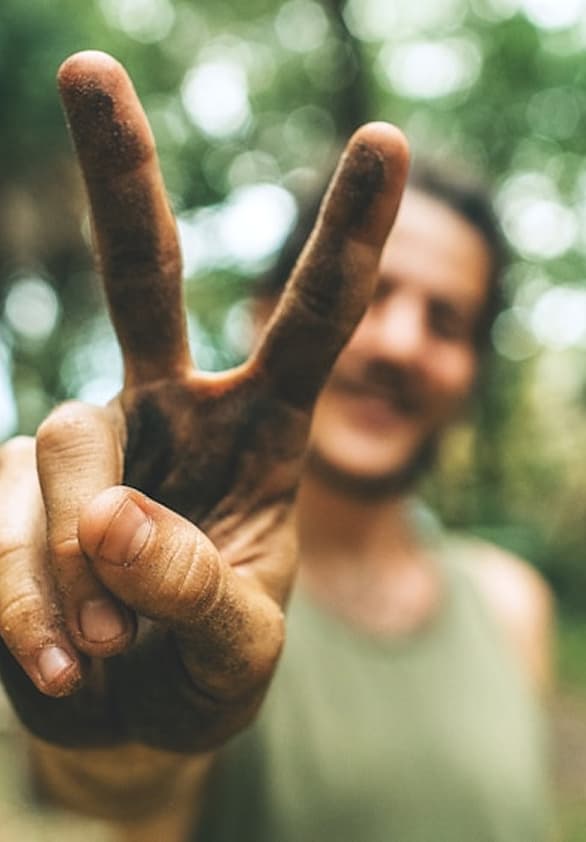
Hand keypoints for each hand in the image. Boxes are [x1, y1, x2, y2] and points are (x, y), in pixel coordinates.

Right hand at [0, 51, 407, 752]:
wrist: (132, 718)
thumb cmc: (208, 671)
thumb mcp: (240, 648)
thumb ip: (197, 590)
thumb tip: (110, 518)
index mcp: (258, 431)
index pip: (310, 322)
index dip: (346, 238)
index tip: (383, 140)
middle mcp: (167, 412)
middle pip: (141, 275)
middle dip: (122, 176)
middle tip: (88, 68)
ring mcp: (85, 444)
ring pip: (63, 447)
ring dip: (75, 565)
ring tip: (102, 655)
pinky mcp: (11, 493)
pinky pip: (3, 525)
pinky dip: (24, 604)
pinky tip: (58, 665)